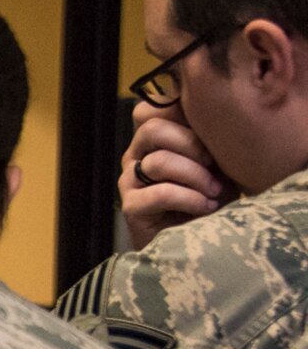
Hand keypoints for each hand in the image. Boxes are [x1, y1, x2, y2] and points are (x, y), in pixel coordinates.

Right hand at [120, 100, 235, 248]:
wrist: (204, 240)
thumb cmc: (214, 194)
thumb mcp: (217, 156)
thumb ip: (205, 133)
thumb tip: (211, 108)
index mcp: (154, 139)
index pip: (150, 109)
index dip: (178, 112)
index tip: (209, 131)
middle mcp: (137, 156)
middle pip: (151, 128)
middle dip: (189, 143)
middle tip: (213, 162)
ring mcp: (130, 181)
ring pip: (158, 161)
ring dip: (195, 176)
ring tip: (215, 192)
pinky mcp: (132, 207)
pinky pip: (161, 192)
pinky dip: (189, 198)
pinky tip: (206, 207)